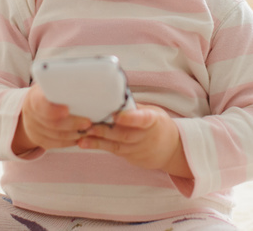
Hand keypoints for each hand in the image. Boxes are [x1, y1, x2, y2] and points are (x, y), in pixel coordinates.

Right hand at [12, 84, 92, 154]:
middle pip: (52, 124)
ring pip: (56, 136)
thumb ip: (62, 83)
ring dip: (74, 134)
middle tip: (88, 122)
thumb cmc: (49, 91)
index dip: (53, 110)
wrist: (33, 107)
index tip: (67, 110)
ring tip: (89, 129)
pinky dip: (70, 141)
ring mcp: (34, 129)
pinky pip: (56, 144)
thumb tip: (83, 78)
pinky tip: (81, 136)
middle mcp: (31, 114)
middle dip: (72, 124)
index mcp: (34, 97)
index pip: (40, 105)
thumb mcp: (51, 83)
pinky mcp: (39, 140)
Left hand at [77, 105, 192, 178]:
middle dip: (106, 131)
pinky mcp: (129, 156)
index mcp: (153, 120)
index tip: (118, 115)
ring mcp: (137, 148)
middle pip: (125, 134)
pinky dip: (98, 146)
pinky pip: (112, 151)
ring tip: (82, 137)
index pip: (144, 119)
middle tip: (89, 125)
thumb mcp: (152, 111)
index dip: (131, 118)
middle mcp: (145, 136)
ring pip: (116, 145)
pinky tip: (83, 143)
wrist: (170, 149)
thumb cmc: (156, 123)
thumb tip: (114, 95)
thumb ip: (135, 107)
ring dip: (97, 141)